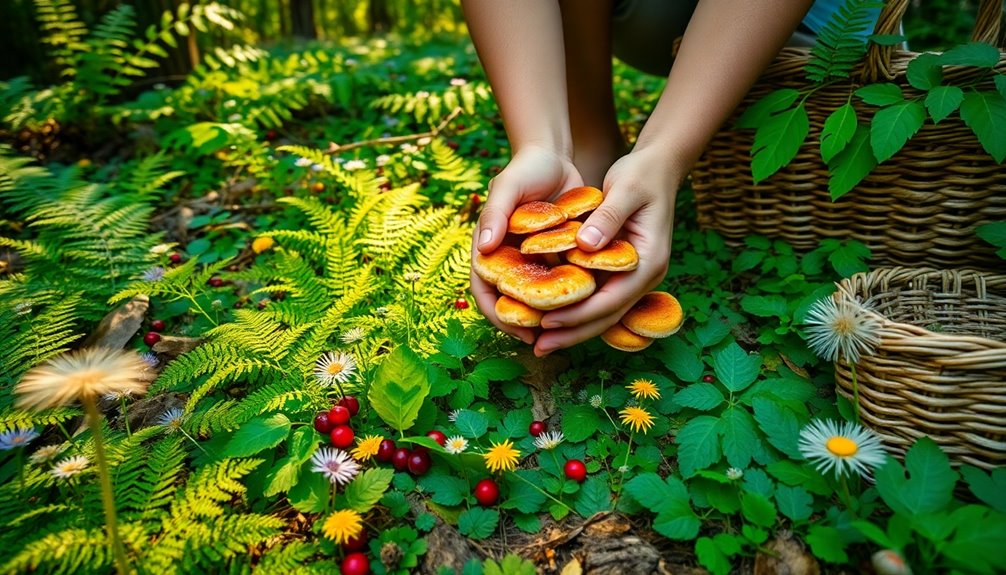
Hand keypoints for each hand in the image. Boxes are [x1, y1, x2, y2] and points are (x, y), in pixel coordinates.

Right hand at [470, 145, 583, 343]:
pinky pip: (560, 284)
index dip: (501, 317)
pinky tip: (590, 307)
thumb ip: (495, 214)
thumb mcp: (506, 187)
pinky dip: (570, 297)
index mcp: (488, 251)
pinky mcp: (554, 257)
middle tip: (549, 342)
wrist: (554, 156)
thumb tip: (483, 246)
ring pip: (538, 299)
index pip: (486, 293)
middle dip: (528, 326)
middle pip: (512, 304)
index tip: (522, 332)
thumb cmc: (524, 169)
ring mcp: (531, 261)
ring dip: (551, 316)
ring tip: (571, 333)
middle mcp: (508, 261)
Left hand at [534, 146, 677, 355]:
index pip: (611, 300)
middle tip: (539, 348)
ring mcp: (635, 276)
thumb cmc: (642, 174)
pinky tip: (551, 315)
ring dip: (573, 328)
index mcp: (649, 261)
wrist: (659, 166)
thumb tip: (585, 246)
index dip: (578, 314)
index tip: (546, 321)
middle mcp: (645, 275)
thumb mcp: (625, 189)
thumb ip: (606, 218)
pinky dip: (577, 309)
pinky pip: (600, 298)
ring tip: (541, 342)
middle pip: (607, 316)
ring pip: (603, 312)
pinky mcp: (623, 271)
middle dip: (573, 333)